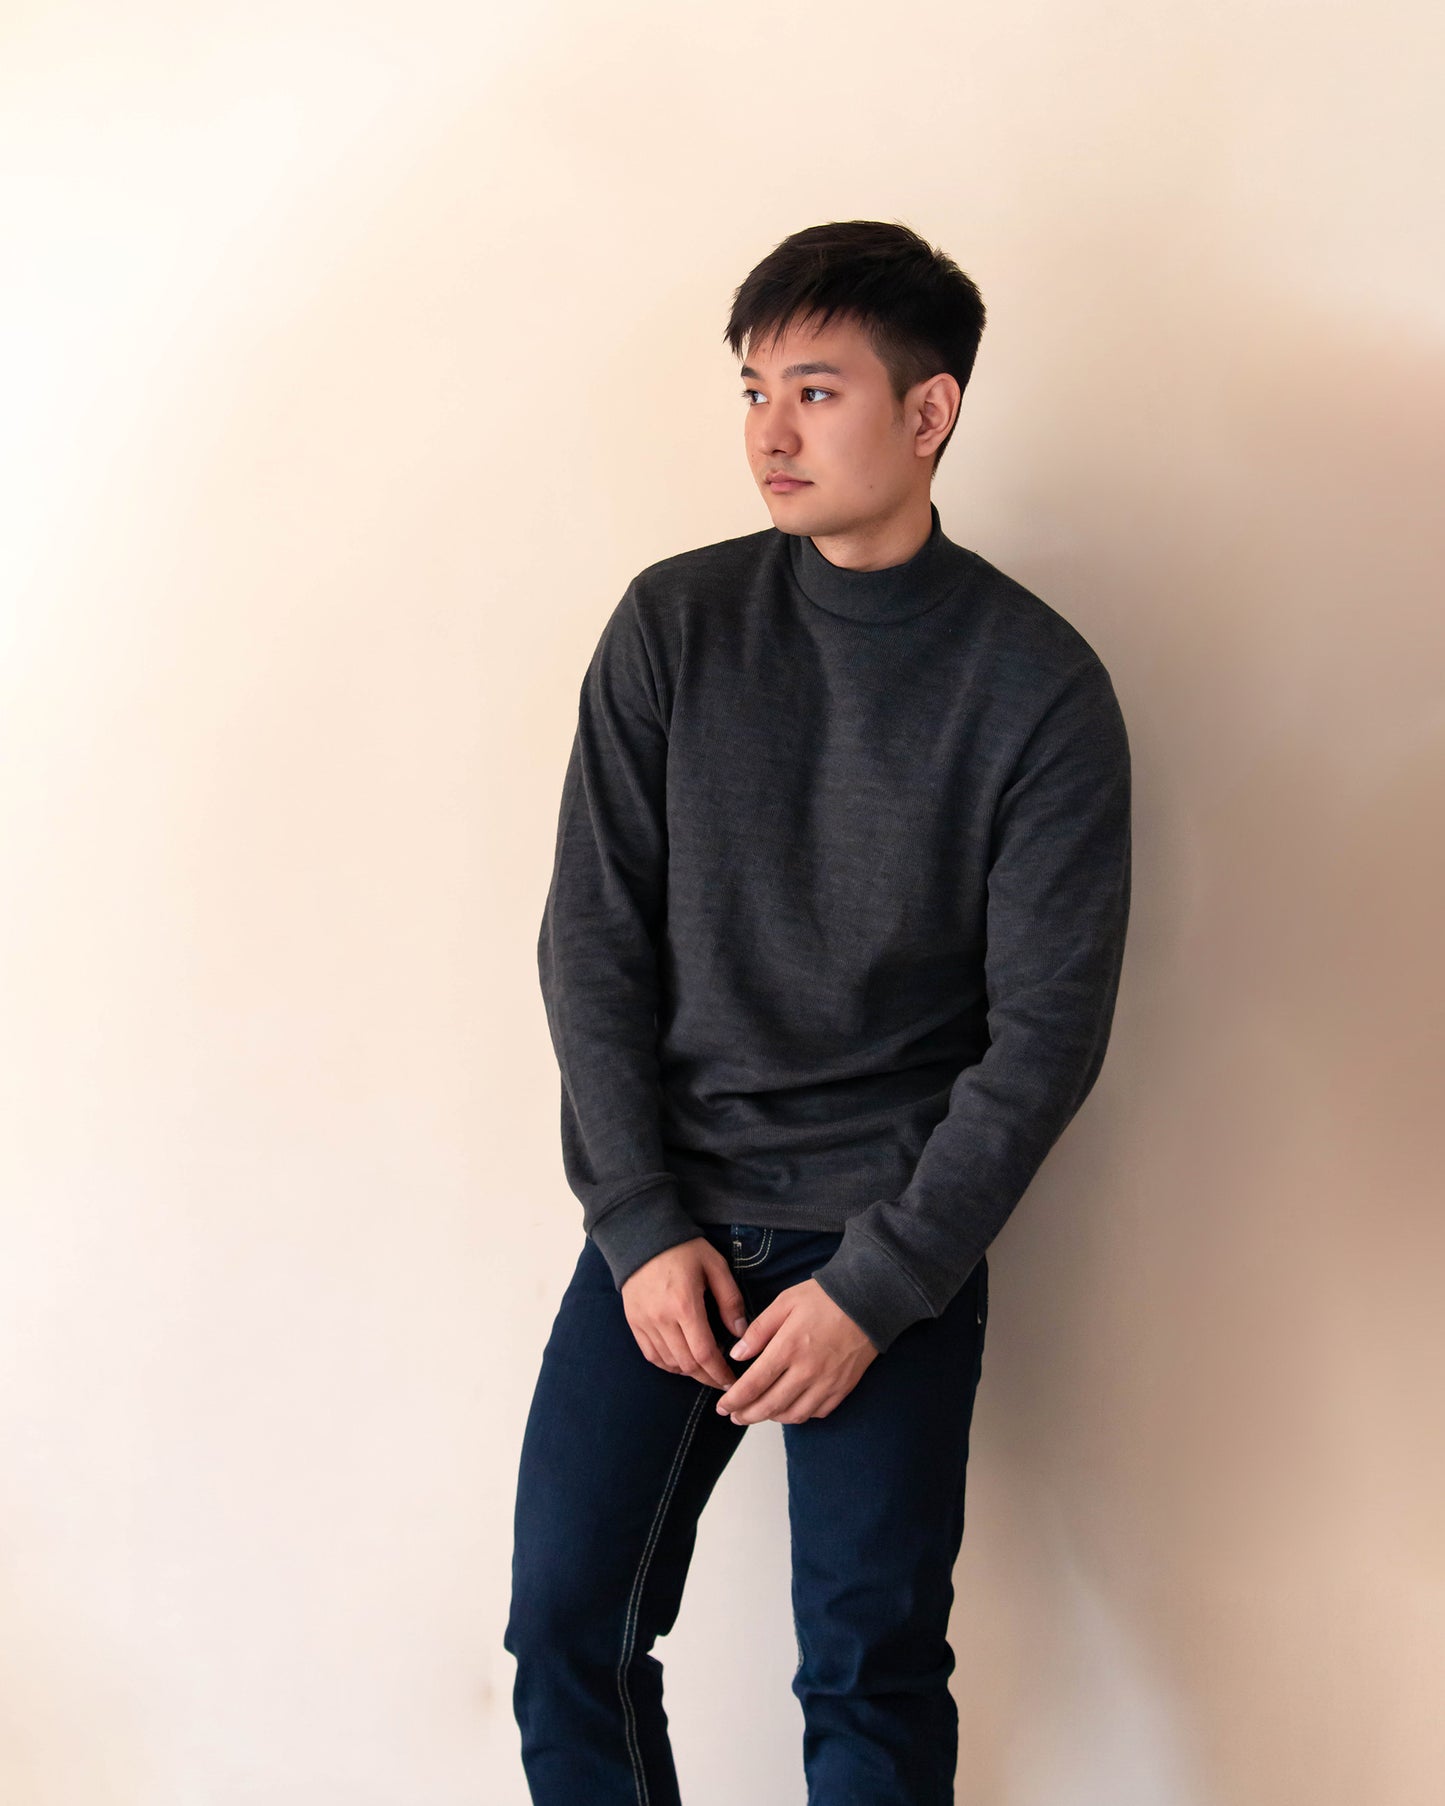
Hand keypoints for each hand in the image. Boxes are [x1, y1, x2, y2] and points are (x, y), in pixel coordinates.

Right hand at [621, 1237, 750, 1390]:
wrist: (641, 1236)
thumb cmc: (684, 1249)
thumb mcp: (715, 1266)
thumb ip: (730, 1300)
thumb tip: (740, 1333)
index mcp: (685, 1305)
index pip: (704, 1353)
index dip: (719, 1372)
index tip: (731, 1381)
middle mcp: (662, 1319)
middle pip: (687, 1364)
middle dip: (707, 1376)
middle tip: (722, 1379)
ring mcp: (644, 1323)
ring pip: (669, 1363)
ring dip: (689, 1371)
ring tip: (704, 1368)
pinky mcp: (634, 1323)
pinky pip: (651, 1355)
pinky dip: (668, 1364)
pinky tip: (681, 1361)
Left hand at [714, 1279, 877, 1424]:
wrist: (868, 1301)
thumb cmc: (824, 1298)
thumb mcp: (784, 1302)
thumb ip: (758, 1330)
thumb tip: (737, 1355)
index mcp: (788, 1348)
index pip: (753, 1384)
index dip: (734, 1400)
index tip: (722, 1407)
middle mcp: (806, 1372)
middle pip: (769, 1406)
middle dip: (747, 1415)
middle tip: (734, 1417)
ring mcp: (826, 1383)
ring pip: (792, 1415)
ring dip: (771, 1418)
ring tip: (759, 1413)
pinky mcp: (842, 1389)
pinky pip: (816, 1413)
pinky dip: (798, 1415)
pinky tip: (789, 1407)